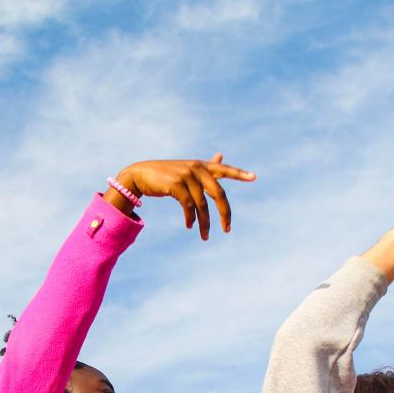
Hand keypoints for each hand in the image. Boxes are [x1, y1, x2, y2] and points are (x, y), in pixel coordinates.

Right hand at [109, 154, 255, 239]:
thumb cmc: (165, 174)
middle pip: (218, 193)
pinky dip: (191, 218)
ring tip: (205, 235)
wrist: (139, 174)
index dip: (239, 174)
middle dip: (225, 213)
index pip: (224, 169)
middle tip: (227, 229)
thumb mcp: (187, 169)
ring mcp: (186, 176)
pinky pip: (189, 206)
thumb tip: (221, 156)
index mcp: (201, 165)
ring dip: (204, 223)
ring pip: (202, 204)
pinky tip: (190, 226)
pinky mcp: (176, 185)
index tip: (254, 177)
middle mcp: (196, 168)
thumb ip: (205, 166)